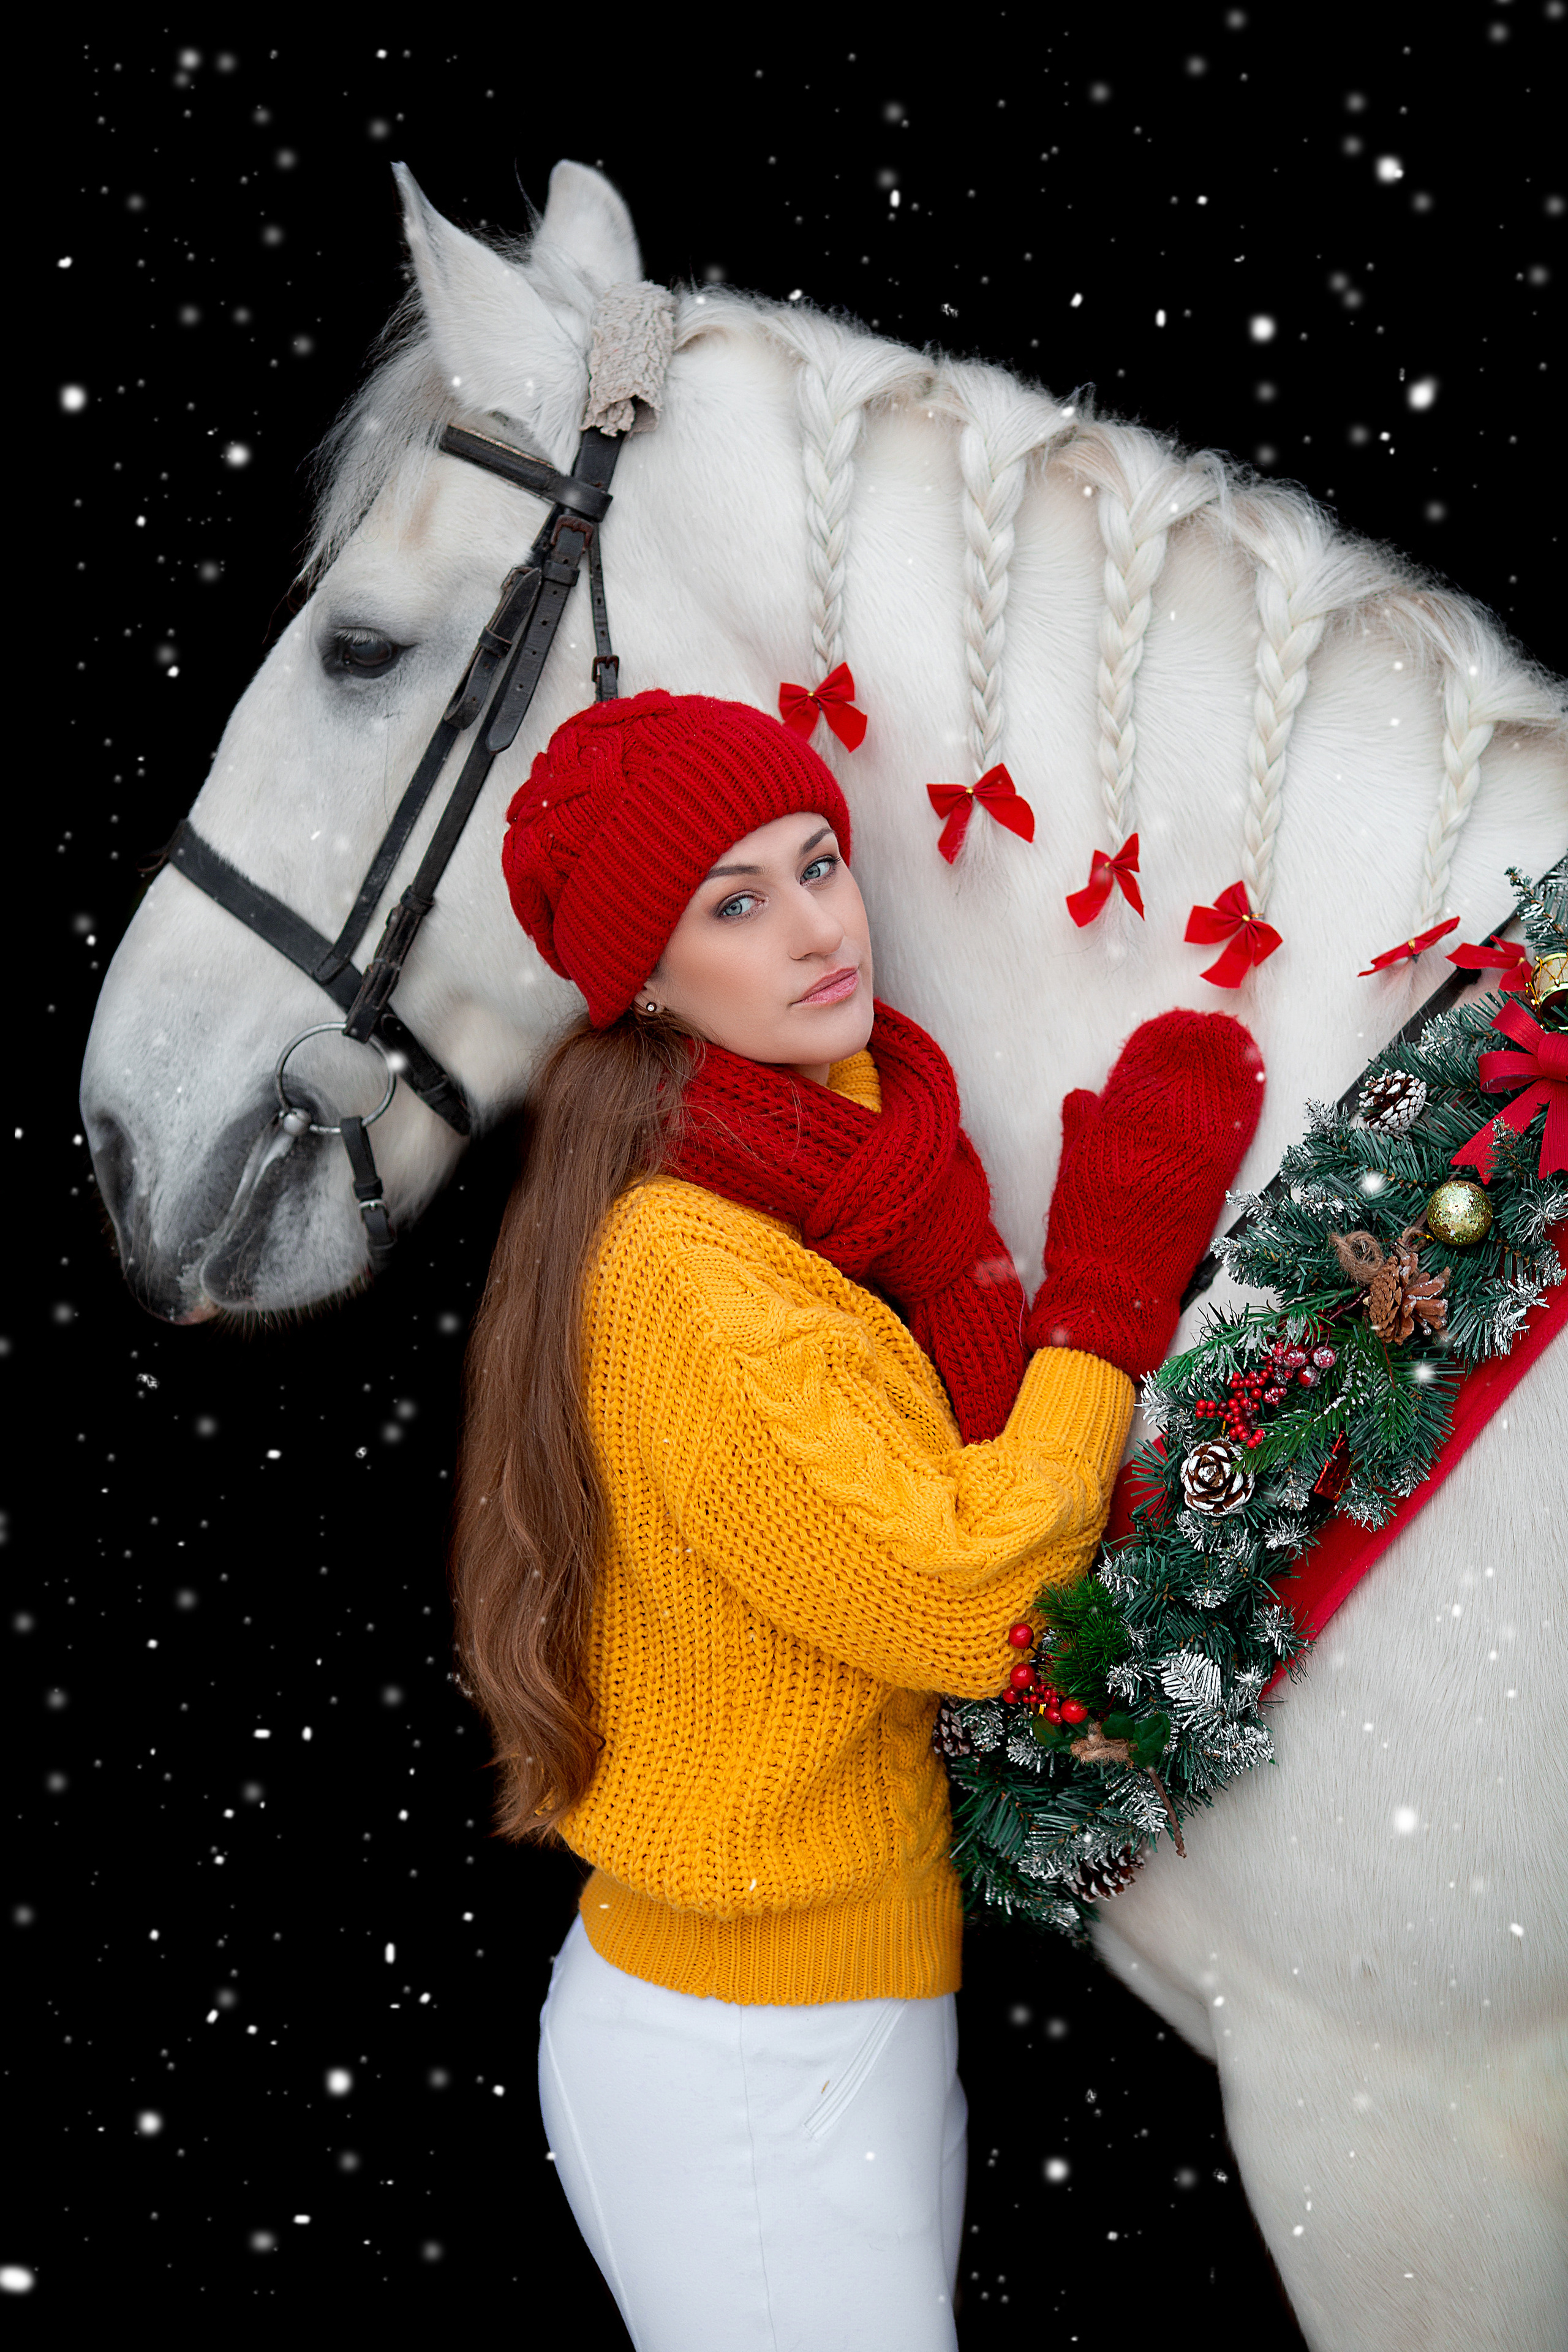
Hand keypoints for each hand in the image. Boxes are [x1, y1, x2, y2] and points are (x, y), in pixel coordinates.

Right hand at [1024, 1010, 1264, 1380]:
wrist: (1110, 1288)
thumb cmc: (1084, 1237)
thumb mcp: (1072, 1175)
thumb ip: (1080, 1131)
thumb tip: (1081, 1094)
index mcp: (1105, 1134)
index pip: (1131, 1080)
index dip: (1149, 1051)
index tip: (1164, 1026)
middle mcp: (1143, 1138)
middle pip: (1171, 1083)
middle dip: (1189, 1051)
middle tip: (1207, 1024)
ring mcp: (1178, 1158)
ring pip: (1202, 1100)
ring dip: (1219, 1067)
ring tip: (1232, 1037)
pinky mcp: (1209, 1183)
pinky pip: (1227, 1131)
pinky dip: (1241, 1101)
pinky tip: (1253, 1078)